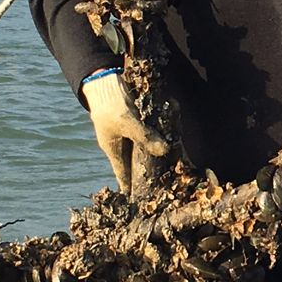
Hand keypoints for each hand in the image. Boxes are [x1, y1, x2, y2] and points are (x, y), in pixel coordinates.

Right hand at [81, 71, 168, 192]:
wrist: (105, 79)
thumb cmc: (110, 103)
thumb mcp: (127, 122)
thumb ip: (145, 137)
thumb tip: (164, 150)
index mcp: (114, 150)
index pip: (123, 175)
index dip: (131, 188)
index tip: (139, 202)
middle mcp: (122, 144)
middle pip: (137, 163)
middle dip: (151, 172)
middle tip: (166, 184)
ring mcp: (130, 133)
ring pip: (147, 148)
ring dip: (159, 153)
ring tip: (176, 165)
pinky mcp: (139, 121)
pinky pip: (152, 132)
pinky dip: (162, 135)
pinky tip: (174, 137)